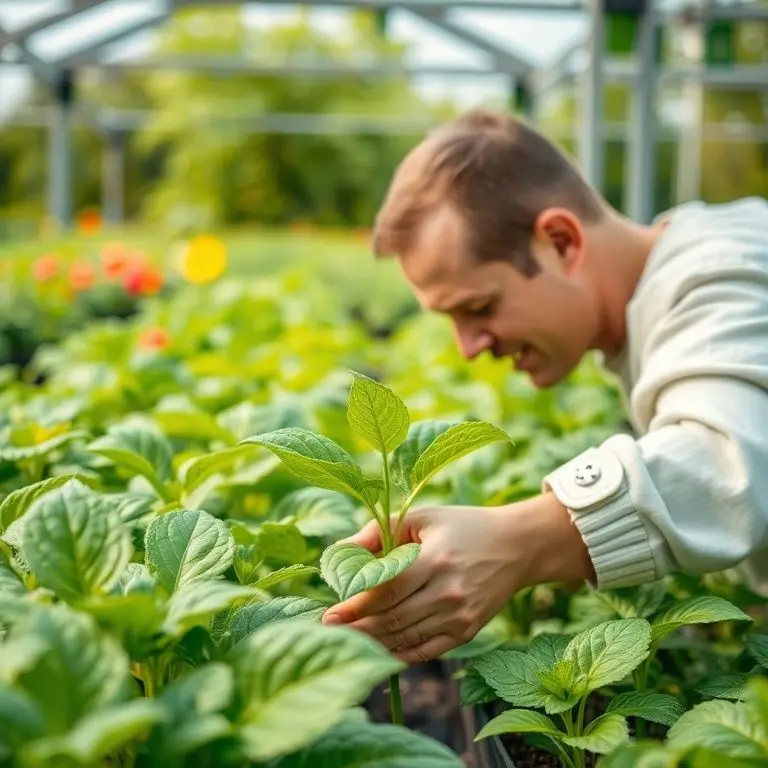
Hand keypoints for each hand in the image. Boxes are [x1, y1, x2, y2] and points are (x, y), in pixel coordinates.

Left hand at [321, 494, 594, 663]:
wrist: (517, 546)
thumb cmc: (463, 526)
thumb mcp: (423, 516)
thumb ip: (379, 532)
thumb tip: (339, 552)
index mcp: (436, 560)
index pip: (387, 591)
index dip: (355, 605)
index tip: (328, 614)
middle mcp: (449, 593)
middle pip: (393, 619)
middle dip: (357, 629)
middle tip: (327, 632)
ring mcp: (460, 616)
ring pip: (406, 639)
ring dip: (373, 644)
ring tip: (346, 642)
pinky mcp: (468, 631)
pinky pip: (427, 651)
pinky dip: (400, 655)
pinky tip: (378, 652)